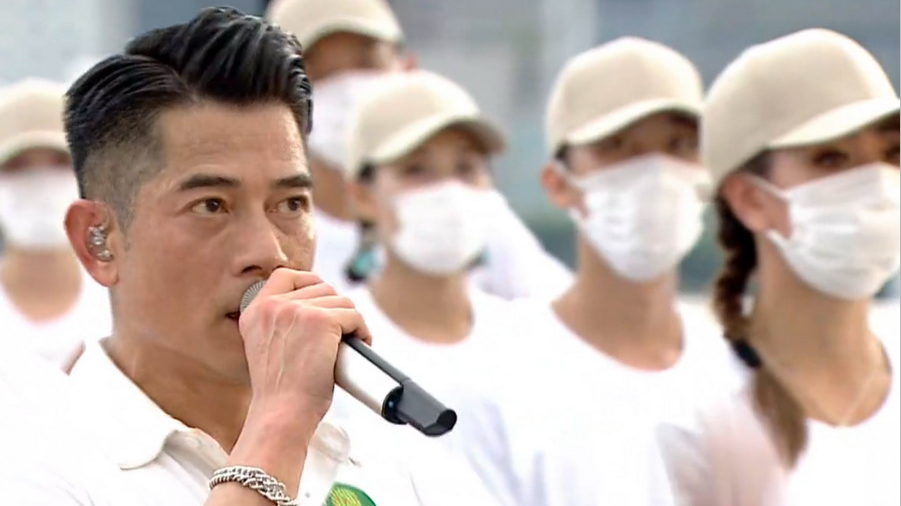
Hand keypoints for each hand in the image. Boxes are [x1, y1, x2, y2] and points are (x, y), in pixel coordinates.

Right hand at [238, 268, 371, 426]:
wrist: (282, 414)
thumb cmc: (281, 391)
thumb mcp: (266, 346)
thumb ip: (281, 322)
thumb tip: (317, 306)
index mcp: (255, 311)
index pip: (285, 275)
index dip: (309, 283)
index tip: (322, 302)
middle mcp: (273, 305)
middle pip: (321, 287)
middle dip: (335, 309)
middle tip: (339, 333)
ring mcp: (298, 310)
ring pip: (341, 301)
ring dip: (351, 321)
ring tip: (349, 341)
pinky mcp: (322, 321)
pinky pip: (354, 315)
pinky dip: (363, 330)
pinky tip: (360, 344)